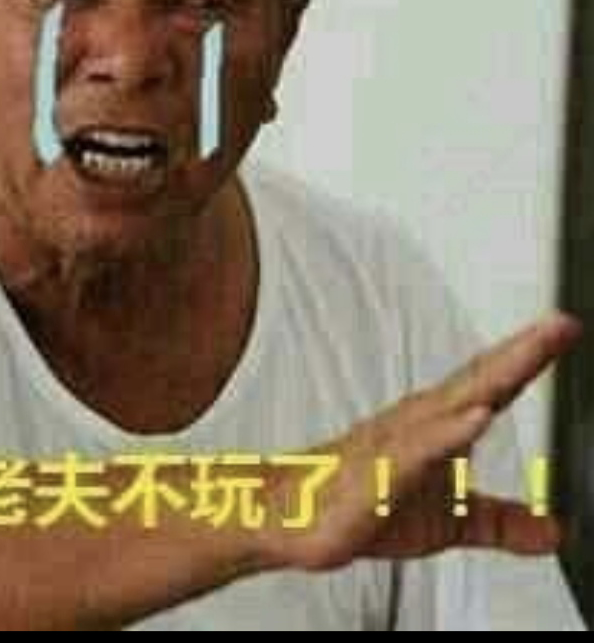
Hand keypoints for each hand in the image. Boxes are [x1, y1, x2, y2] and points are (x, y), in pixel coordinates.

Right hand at [262, 312, 580, 571]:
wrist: (289, 516)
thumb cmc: (363, 504)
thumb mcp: (448, 521)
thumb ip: (501, 521)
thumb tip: (555, 531)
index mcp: (436, 427)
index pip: (490, 386)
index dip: (528, 358)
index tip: (564, 326)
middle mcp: (417, 426)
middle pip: (477, 382)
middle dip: (519, 352)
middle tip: (559, 323)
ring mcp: (394, 447)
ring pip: (448, 409)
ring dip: (489, 381)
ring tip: (527, 353)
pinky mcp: (375, 478)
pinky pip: (413, 454)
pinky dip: (444, 434)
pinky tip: (473, 419)